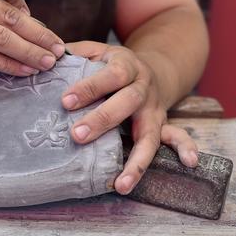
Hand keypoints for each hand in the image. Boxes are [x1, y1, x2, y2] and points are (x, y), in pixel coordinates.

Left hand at [61, 41, 198, 193]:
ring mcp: (155, 109)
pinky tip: (190, 163)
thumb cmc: (111, 64)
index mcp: (125, 65)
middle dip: (103, 120)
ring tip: (121, 184)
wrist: (152, 67)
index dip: (89, 87)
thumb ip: (74, 54)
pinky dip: (186, 148)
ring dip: (137, 160)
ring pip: (150, 133)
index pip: (109, 75)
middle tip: (77, 135)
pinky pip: (177, 137)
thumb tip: (45, 59)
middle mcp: (143, 88)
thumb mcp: (96, 51)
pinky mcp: (163, 125)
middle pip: (127, 102)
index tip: (65, 101)